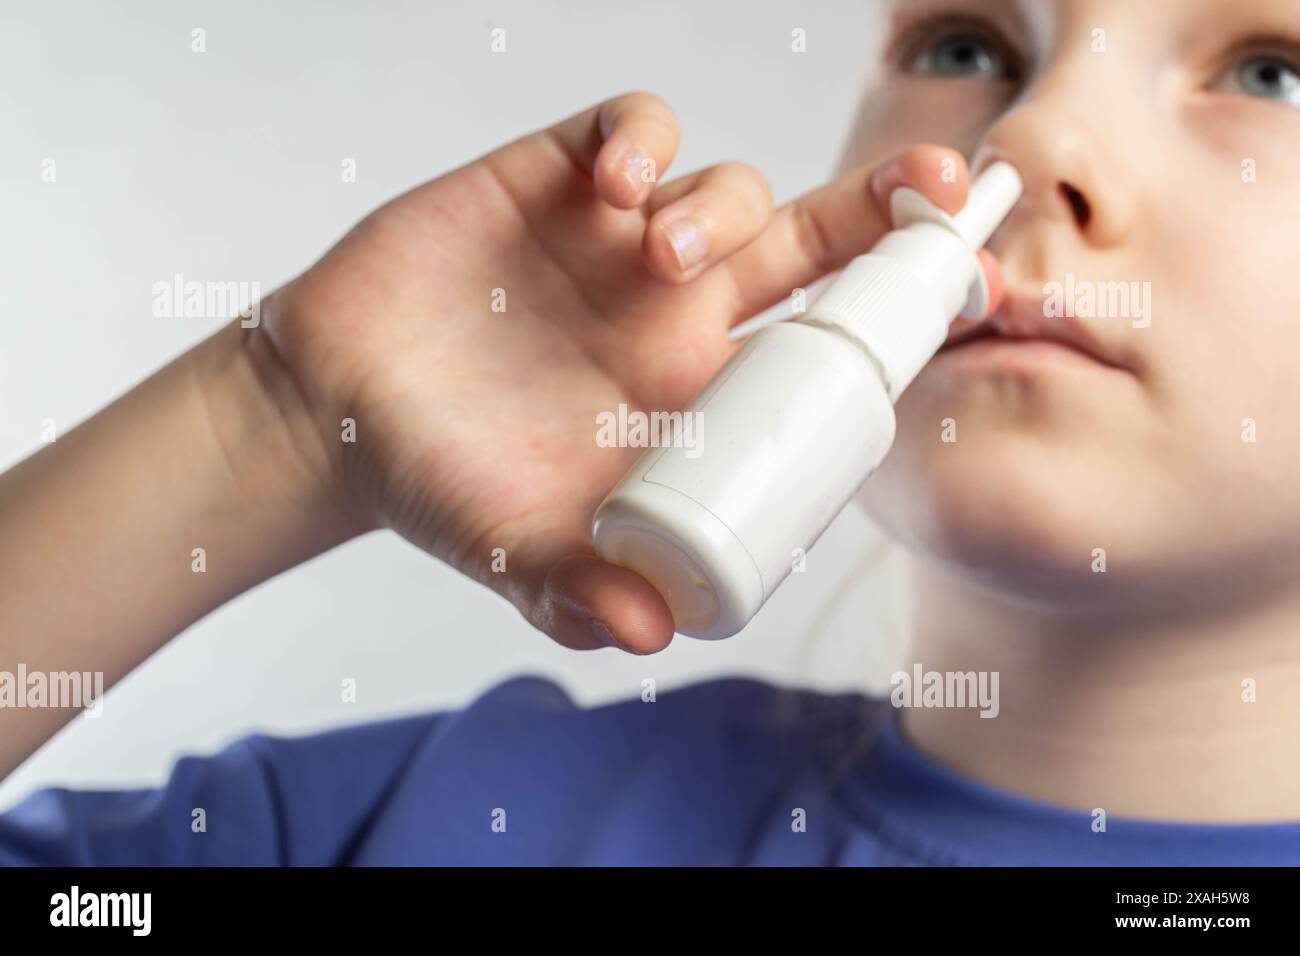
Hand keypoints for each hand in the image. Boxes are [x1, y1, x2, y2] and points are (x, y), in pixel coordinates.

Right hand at [253, 91, 998, 653]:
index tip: (967, 297)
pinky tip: (614, 188)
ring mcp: (617, 240)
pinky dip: (643, 143)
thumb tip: (650, 637)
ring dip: (720, 207)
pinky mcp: (554, 179)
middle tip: (933, 199)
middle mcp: (675, 309)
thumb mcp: (515, 548)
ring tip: (657, 255)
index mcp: (692, 394)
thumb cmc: (440, 481)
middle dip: (883, 210)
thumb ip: (578, 593)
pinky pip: (633, 130)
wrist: (337, 411)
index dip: (893, 319)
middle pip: (810, 243)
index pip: (818, 348)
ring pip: (728, 188)